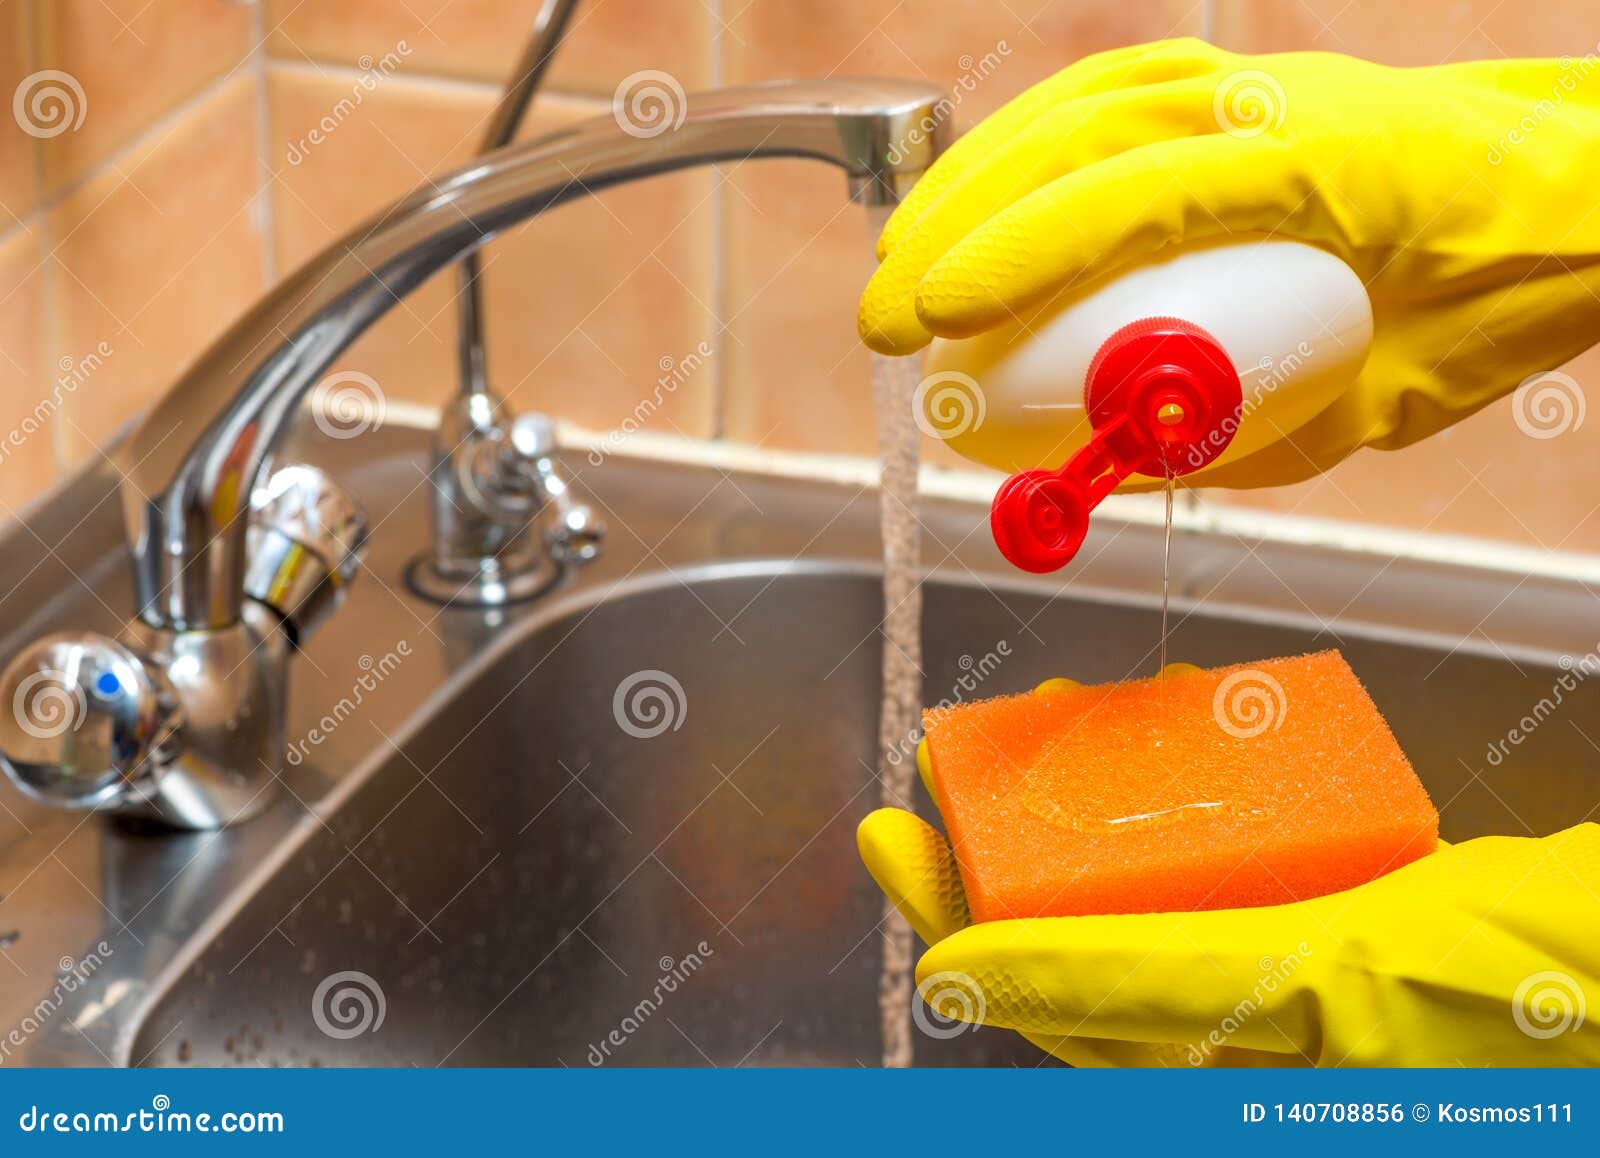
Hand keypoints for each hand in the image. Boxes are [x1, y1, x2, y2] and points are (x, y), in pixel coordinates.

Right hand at [859, 39, 1599, 486]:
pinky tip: (975, 200)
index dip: (1011, 256)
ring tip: (899, 259)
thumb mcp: (1383, 403)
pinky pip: (1104, 102)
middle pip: (1076, 138)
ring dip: (972, 181)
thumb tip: (1115, 462)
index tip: (925, 320)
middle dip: (957, 226)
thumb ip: (1251, 432)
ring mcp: (1250, 78)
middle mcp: (1274, 98)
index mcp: (1322, 166)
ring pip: (1076, 105)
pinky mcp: (1232, 85)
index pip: (1129, 197)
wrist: (1573, 194)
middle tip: (881, 318)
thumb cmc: (1492, 297)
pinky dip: (1023, 151)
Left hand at [859, 672, 1599, 1066]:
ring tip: (1059, 716)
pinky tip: (1172, 715)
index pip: (1042, 994)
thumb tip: (954, 977)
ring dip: (1088, 797)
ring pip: (1142, 883)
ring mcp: (1277, 974)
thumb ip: (1117, 984)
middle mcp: (1230, 1033)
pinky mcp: (1325, 918)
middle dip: (1008, 836)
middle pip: (1075, 931)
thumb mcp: (1291, 984)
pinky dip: (1183, 784)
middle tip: (960, 755)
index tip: (889, 833)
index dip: (952, 913)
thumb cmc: (1490, 995)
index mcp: (1202, 1066)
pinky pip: (1221, 856)